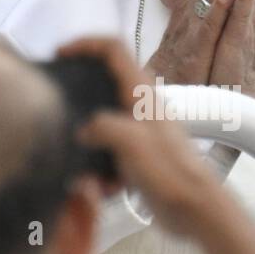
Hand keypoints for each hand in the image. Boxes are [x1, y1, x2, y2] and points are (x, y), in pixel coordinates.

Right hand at [58, 36, 224, 236]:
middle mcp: (142, 108)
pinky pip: (110, 155)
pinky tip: (103, 188)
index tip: (61, 54)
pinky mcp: (139, 158)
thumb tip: (83, 130)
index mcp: (142, 94)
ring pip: (103, 124)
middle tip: (58, 102)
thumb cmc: (171, 172)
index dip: (86, 44)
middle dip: (80, 94)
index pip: (114, 50)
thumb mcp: (130, 142)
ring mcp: (141, 132)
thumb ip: (101, 126)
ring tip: (79, 163)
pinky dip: (101, 170)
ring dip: (88, 142)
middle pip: (105, 84)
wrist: (195, 209)